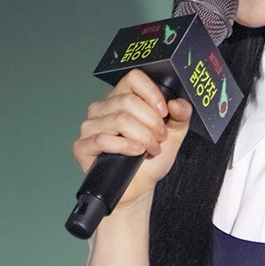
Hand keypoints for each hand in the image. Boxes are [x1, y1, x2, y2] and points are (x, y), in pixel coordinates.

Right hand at [73, 69, 191, 206]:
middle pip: (128, 101)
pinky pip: (103, 139)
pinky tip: (137, 152)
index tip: (164, 112)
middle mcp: (103, 108)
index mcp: (122, 98)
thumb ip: (181, 114)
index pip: (133, 78)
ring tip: (151, 148)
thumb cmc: (152, 157)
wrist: (141, 186)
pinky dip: (125, 146)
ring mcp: (90, 126)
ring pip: (119, 120)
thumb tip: (176, 103)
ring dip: (143, 136)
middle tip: (160, 137)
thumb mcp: (174, 133)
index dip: (151, 93)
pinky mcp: (83, 146)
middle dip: (152, 122)